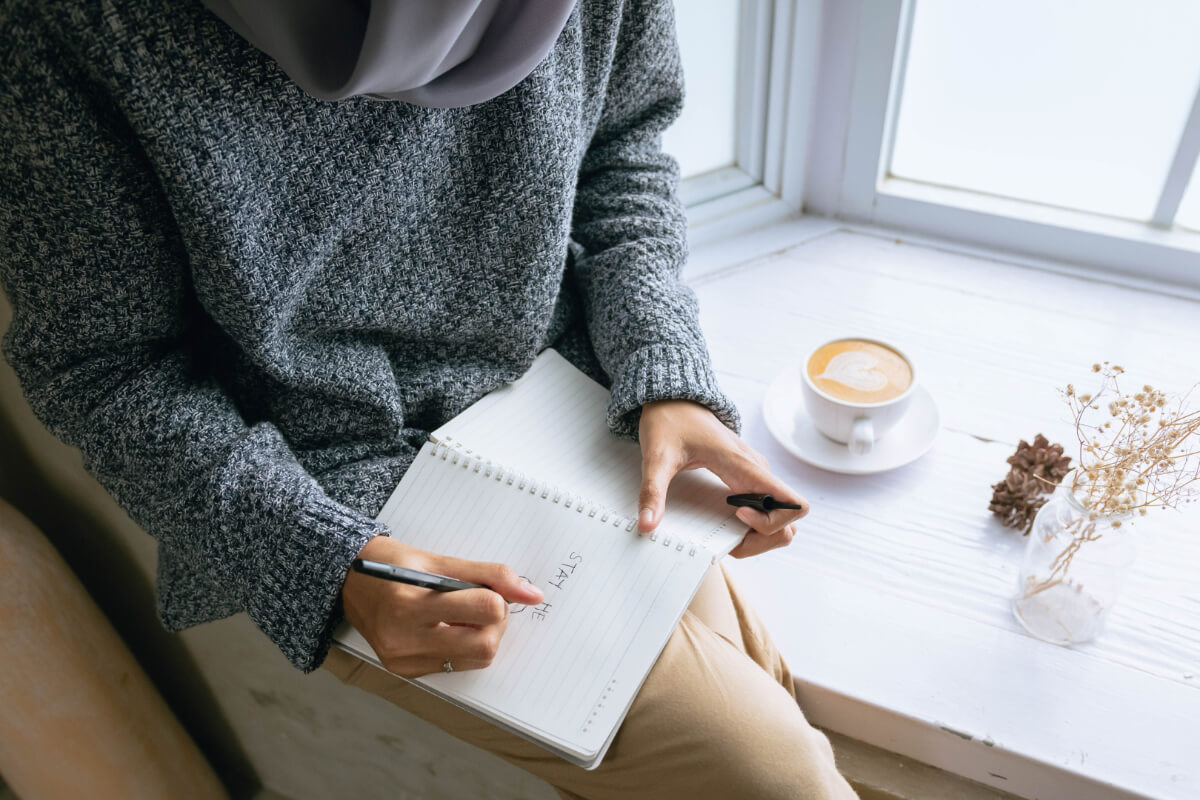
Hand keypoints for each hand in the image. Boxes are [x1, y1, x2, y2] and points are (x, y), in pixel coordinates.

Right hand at [341, 535, 543, 676]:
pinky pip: (456, 665)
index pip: (485, 609)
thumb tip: (533, 593)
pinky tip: (444, 627)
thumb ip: (490, 575)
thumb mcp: (438, 559)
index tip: (487, 588)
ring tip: (460, 615)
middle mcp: (404, 639)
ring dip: (481, 636)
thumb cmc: (391, 563)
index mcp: (410, 603)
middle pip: (486, 645)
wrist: (346, 582)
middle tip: (480, 604)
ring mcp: (404, 660)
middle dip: (495, 623)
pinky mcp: (406, 672)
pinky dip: (462, 645)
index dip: (497, 597)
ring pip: (476, 659)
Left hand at [638, 400, 808, 558]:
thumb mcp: (657, 457)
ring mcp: (754, 475)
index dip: (771, 522)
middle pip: (790, 521)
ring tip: (727, 534)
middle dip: (764, 539)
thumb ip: (653, 492)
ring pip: (780, 518)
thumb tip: (647, 525)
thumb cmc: (671, 421)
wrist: (672, 399)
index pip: (792, 503)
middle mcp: (757, 472)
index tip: (736, 515)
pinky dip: (753, 525)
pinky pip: (765, 509)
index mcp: (745, 466)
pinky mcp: (746, 477)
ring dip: (760, 535)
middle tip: (730, 539)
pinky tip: (724, 523)